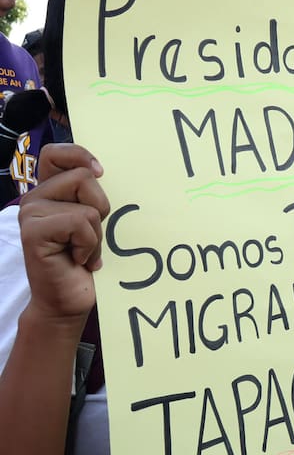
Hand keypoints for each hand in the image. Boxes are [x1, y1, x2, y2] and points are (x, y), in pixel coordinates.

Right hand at [19, 144, 107, 324]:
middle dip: (101, 209)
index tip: (100, 172)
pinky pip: (80, 223)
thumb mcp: (93, 223)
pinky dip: (89, 245)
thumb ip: (90, 196)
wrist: (69, 300)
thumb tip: (102, 171)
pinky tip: (77, 259)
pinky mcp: (33, 231)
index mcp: (49, 192)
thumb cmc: (84, 261)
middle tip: (89, 237)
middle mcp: (35, 198)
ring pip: (88, 207)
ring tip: (83, 251)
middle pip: (84, 177)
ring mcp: (30, 213)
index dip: (79, 155)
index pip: (56, 154)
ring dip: (96, 235)